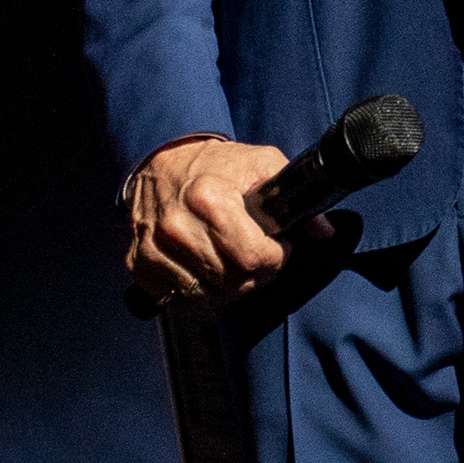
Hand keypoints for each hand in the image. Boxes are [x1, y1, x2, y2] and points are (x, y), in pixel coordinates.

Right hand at [126, 135, 290, 304]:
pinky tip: (209, 274)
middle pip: (233, 281)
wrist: (160, 161)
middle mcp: (176, 226)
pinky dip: (200, 295)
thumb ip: (294, 193)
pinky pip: (180, 300)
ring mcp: (154, 248)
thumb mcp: (260, 163)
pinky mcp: (139, 264)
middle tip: (259, 257)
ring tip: (235, 264)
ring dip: (230, 288)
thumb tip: (324, 231)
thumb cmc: (214, 165)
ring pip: (208, 296)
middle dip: (257, 274)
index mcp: (208, 198)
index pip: (252, 257)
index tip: (278, 247)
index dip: (275, 258)